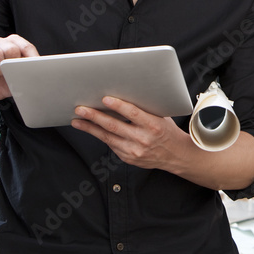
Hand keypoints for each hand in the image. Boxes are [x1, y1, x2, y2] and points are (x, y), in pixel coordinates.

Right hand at [0, 34, 38, 102]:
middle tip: (10, 72)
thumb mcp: (19, 77)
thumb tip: (39, 72)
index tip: (36, 69)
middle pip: (12, 49)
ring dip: (0, 68)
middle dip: (13, 65)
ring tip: (0, 74)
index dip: (32, 59)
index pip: (27, 47)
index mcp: (15, 44)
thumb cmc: (4, 82)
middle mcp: (2, 42)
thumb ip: (28, 72)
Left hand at [72, 96, 188, 170]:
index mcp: (154, 126)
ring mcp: (135, 151)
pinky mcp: (128, 159)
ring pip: (107, 137)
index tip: (104, 99)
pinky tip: (91, 129)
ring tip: (77, 120)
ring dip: (90, 128)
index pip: (133, 114)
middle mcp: (143, 140)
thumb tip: (125, 94)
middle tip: (81, 109)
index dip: (118, 106)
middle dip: (95, 116)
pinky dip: (100, 136)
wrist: (176, 155)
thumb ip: (145, 108)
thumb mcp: (162, 117)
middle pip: (114, 126)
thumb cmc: (167, 131)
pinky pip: (111, 145)